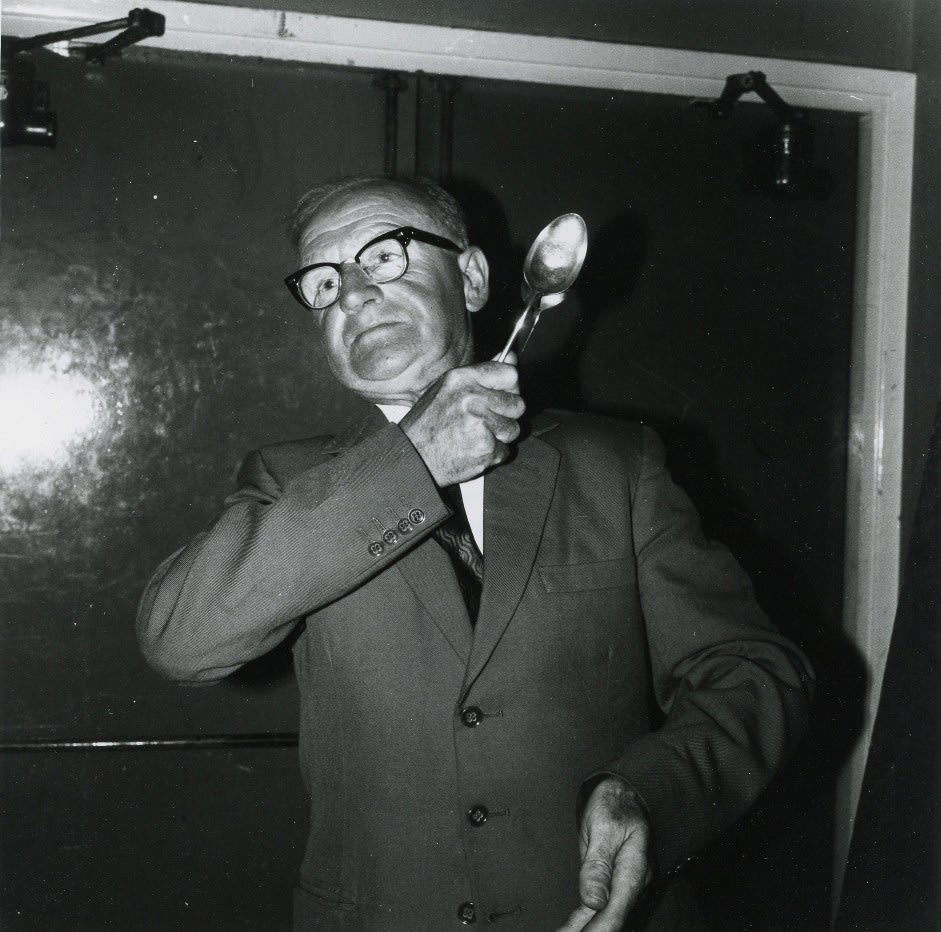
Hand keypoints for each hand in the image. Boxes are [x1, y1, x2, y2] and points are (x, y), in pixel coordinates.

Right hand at [400, 353, 524, 485]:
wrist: (412, 457)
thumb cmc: (427, 423)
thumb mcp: (447, 389)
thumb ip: (481, 375)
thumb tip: (512, 357)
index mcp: (462, 379)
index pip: (510, 374)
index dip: (511, 387)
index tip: (505, 394)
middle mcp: (472, 398)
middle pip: (517, 404)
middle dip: (506, 415)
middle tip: (485, 421)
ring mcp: (480, 424)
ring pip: (513, 429)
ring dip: (499, 436)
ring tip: (476, 436)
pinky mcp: (485, 448)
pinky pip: (504, 450)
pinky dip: (492, 454)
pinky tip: (472, 450)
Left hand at [557, 777, 652, 931]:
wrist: (623, 791)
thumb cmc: (615, 804)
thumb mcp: (604, 827)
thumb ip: (597, 865)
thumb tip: (593, 900)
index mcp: (633, 869)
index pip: (615, 910)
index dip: (597, 929)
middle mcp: (631, 882)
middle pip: (610, 918)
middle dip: (589, 931)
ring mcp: (622, 883)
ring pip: (604, 914)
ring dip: (584, 927)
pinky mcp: (611, 881)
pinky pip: (599, 905)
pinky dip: (584, 918)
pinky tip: (572, 928)